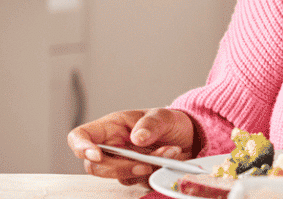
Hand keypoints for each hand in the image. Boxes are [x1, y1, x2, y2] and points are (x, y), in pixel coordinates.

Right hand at [66, 108, 196, 187]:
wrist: (189, 136)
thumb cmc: (168, 122)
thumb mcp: (163, 116)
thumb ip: (151, 124)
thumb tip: (137, 138)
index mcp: (111, 127)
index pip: (80, 136)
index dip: (81, 147)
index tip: (95, 155)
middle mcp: (112, 147)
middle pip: (95, 166)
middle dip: (120, 168)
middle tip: (146, 164)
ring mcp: (122, 163)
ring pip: (118, 176)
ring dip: (144, 168)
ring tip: (170, 152)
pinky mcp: (136, 175)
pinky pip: (138, 181)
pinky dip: (155, 173)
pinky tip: (171, 159)